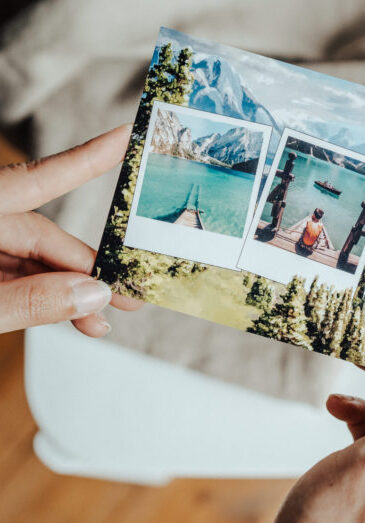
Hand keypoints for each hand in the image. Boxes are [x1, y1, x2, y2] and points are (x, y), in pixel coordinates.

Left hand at [0, 125, 141, 335]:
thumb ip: (29, 301)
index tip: (126, 137)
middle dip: (87, 270)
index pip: (35, 180)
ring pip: (31, 262)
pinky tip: (71, 319)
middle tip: (129, 296)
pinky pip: (14, 277)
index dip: (85, 160)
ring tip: (99, 322)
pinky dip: (42, 298)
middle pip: (41, 235)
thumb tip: (93, 295)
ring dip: (68, 292)